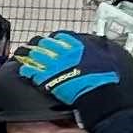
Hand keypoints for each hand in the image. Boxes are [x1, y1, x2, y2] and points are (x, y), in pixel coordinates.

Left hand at [13, 27, 132, 121]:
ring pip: (35, 56)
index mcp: (78, 47)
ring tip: (25, 55)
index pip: (61, 37)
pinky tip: (24, 70)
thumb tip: (100, 43)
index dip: (55, 39)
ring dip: (29, 55)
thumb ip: (100, 48)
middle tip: (34, 47)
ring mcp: (54, 66)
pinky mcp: (48, 79)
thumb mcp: (107, 57)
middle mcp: (64, 54)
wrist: (100, 95)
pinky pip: (32, 72)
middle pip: (45, 44)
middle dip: (39, 45)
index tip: (52, 41)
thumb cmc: (106, 79)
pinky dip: (27, 70)